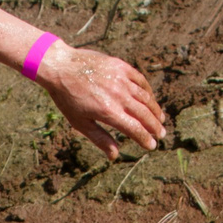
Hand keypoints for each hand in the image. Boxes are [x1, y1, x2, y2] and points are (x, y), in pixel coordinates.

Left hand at [38, 45, 164, 158]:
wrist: (61, 67)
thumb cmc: (68, 98)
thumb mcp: (80, 122)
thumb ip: (100, 138)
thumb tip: (115, 156)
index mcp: (108, 112)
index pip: (135, 129)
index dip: (145, 139)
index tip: (152, 146)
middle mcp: (118, 95)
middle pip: (145, 114)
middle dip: (155, 127)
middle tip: (161, 135)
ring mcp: (121, 79)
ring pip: (146, 97)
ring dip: (155, 110)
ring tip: (160, 119)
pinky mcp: (121, 66)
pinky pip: (140, 80)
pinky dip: (148, 91)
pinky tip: (150, 99)